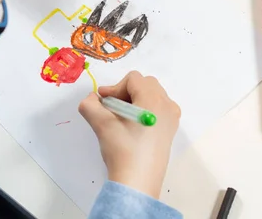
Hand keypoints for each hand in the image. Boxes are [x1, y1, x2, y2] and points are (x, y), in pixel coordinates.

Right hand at [78, 71, 180, 198]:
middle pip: (145, 84)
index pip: (133, 79)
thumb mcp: (101, 124)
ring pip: (152, 95)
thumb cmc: (122, 150)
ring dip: (134, 100)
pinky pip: (157, 108)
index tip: (103, 102)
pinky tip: (131, 127)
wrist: (137, 182)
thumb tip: (92, 98)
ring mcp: (172, 118)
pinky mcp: (170, 130)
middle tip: (111, 108)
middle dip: (125, 92)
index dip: (115, 87)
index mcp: (154, 100)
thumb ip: (90, 104)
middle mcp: (167, 105)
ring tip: (120, 118)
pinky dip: (143, 110)